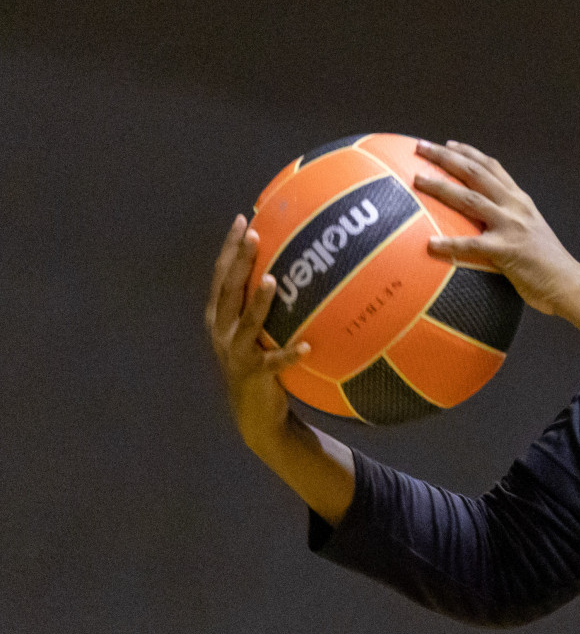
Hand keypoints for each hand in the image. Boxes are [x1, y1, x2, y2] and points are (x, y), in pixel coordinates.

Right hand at [204, 215, 309, 449]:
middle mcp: (221, 332)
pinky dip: (290, 354)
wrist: (254, 414)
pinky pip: (275, 362)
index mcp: (218, 317)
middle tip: (255, 235)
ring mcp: (236, 354)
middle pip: (229, 291)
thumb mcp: (256, 330)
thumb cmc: (260, 361)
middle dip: (240, 261)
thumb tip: (295, 265)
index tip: (243, 219)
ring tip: (274, 280)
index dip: (229, 248)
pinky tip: (307, 345)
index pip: (221, 275)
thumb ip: (264, 302)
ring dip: (260, 302)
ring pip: (247, 323)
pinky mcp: (255, 375)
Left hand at [412, 140, 579, 315]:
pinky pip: (471, 245)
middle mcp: (515, 206)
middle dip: (446, 157)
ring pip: (470, 199)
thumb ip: (508, 222)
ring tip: (417, 179)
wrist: (569, 283)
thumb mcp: (530, 231)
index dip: (468, 152)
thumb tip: (482, 226)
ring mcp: (511, 226)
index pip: (492, 167)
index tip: (447, 144)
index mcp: (520, 200)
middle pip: (476, 172)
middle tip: (420, 147)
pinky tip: (430, 244)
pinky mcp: (507, 250)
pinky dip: (449, 244)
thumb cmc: (546, 265)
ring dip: (441, 187)